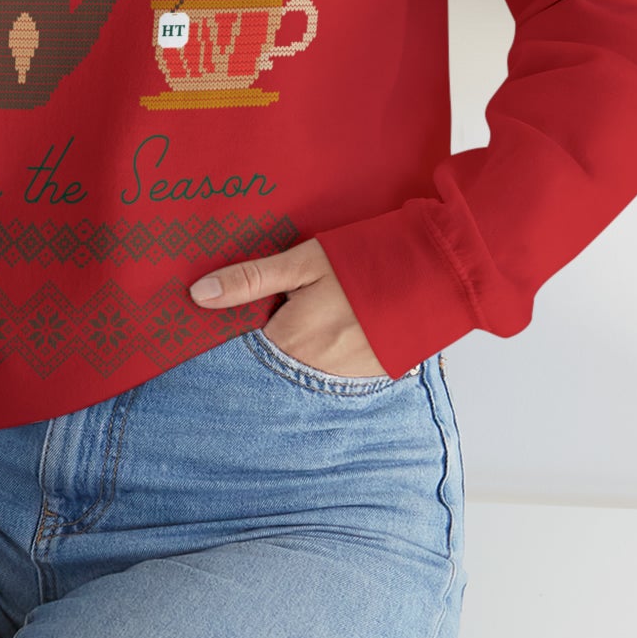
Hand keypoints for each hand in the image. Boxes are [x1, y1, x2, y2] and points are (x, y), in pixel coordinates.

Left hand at [189, 236, 388, 377]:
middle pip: (274, 361)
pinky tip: (342, 326)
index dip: (240, 328)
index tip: (236, 312)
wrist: (439, 271)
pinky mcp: (374, 376)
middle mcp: (314, 370)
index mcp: (292, 341)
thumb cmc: (366, 259)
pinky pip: (336, 371)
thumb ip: (251, 280)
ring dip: (302, 348)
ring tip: (319, 313)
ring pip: (305, 367)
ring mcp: (347, 378)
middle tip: (287, 307)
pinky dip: (331, 353)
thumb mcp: (304, 261)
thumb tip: (197, 295)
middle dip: (272, 338)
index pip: (244, 348)